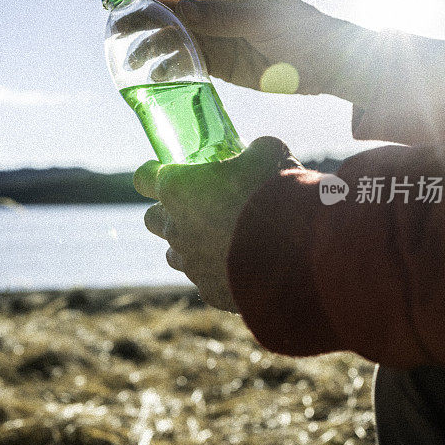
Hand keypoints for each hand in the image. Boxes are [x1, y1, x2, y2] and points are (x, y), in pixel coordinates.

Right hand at [127, 0, 357, 94]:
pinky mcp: (221, 61)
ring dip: (153, 47)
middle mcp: (216, 7)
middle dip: (141, 17)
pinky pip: (188, 60)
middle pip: (169, 7)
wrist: (327, 64)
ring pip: (174, 36)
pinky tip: (158, 77)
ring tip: (134, 63)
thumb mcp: (259, 20)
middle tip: (115, 31)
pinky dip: (171, 67)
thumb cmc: (300, 33)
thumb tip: (175, 10)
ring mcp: (217, 34)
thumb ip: (218, 16)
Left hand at [134, 137, 301, 311]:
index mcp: (179, 189)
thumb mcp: (268, 153)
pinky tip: (244, 266)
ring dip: (191, 245)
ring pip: (175, 254)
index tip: (166, 171)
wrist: (299, 251)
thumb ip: (252, 152)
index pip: (144, 177)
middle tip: (197, 205)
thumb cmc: (276, 192)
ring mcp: (191, 264)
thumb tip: (257, 153)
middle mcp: (176, 228)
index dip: (153, 173)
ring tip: (222, 239)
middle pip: (152, 219)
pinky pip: (206, 280)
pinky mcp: (211, 291)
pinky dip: (219, 273)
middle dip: (168, 212)